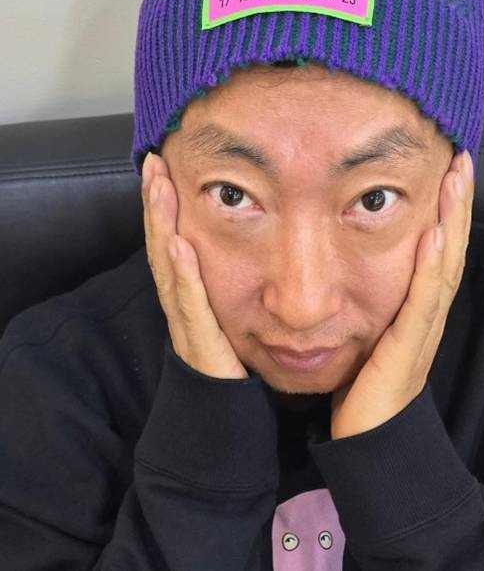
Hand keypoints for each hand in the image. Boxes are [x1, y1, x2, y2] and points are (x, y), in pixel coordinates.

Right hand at [142, 151, 248, 379]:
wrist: (221, 416)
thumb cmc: (227, 362)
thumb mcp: (226, 311)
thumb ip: (222, 282)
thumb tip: (235, 242)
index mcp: (186, 292)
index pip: (170, 239)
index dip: (163, 205)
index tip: (162, 167)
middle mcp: (179, 301)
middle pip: (161, 244)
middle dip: (155, 203)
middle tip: (153, 163)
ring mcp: (185, 320)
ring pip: (167, 265)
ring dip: (161, 224)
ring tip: (158, 186)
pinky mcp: (198, 342)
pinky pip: (188, 303)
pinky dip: (182, 273)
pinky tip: (179, 244)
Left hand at [330, 149, 473, 438]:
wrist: (368, 442)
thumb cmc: (364, 386)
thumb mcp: (368, 331)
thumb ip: (372, 300)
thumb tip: (351, 260)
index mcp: (416, 308)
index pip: (437, 251)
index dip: (446, 211)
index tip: (447, 170)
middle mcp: (426, 315)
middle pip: (449, 250)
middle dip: (456, 204)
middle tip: (462, 160)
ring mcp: (422, 331)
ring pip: (444, 267)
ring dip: (452, 221)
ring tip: (456, 180)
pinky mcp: (408, 349)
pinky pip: (424, 301)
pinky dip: (431, 266)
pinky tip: (435, 234)